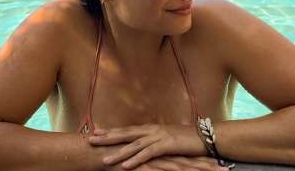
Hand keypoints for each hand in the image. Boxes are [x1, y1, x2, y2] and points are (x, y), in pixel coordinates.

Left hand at [89, 123, 205, 168]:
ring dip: (118, 152)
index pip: (126, 129)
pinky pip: (148, 154)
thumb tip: (142, 145)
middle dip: (107, 137)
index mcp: (150, 128)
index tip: (96, 131)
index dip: (111, 131)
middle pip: (125, 133)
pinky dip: (136, 160)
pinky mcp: (166, 145)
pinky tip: (125, 166)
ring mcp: (158, 136)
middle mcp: (151, 129)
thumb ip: (153, 142)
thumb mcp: (166, 140)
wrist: (204, 136)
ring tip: (104, 159)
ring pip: (133, 145)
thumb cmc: (185, 140)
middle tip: (90, 139)